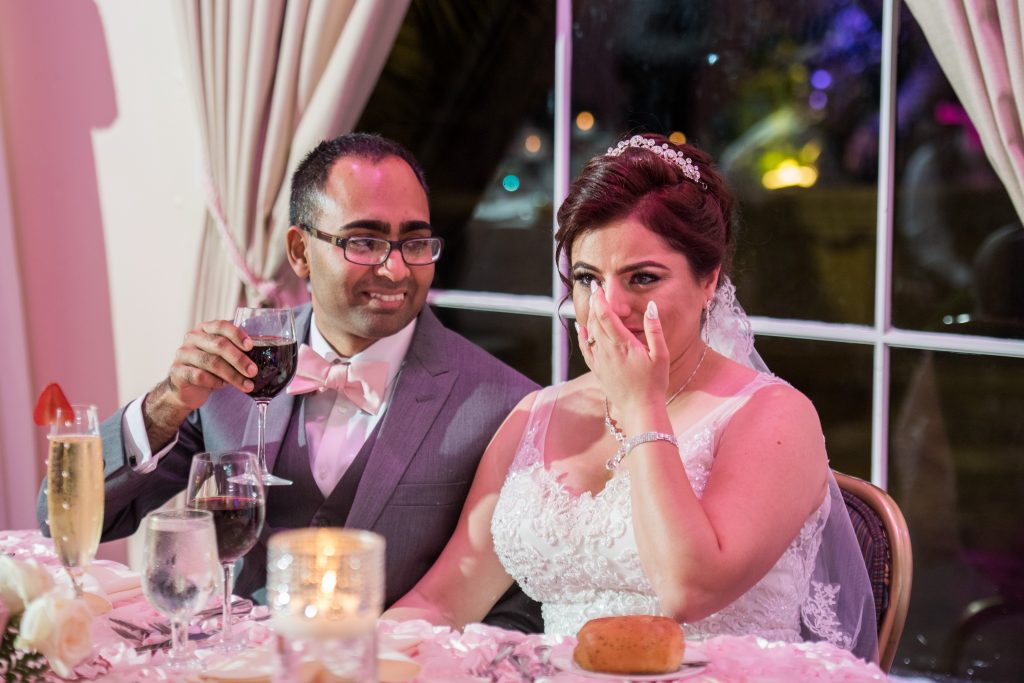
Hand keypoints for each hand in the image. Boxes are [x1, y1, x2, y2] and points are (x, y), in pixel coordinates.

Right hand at [142, 321, 257, 448]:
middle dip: (239, 359)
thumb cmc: (210, 368)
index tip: (251, 346)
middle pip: (218, 345)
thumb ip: (236, 351)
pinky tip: (223, 386)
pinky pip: (199, 376)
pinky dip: (215, 382)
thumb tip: (263, 357)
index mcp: (205, 329)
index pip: (222, 325)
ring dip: (232, 375)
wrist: (186, 388)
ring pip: (211, 362)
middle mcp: (192, 338)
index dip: (237, 334)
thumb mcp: (223, 357)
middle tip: (253, 371)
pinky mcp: (177, 371)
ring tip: (247, 385)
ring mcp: (182, 354)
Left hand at [578, 283, 668, 411]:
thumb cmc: (654, 383)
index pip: (605, 315)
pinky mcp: (597, 370)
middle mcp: (607, 350)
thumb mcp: (661, 354)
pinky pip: (585, 349)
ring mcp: (600, 360)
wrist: (640, 408)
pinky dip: (582, 336)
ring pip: (589, 333)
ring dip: (589, 316)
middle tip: (595, 289)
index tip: (598, 286)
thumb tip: (651, 307)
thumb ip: (654, 329)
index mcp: (623, 344)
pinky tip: (581, 327)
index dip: (599, 299)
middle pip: (595, 321)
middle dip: (594, 303)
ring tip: (592, 304)